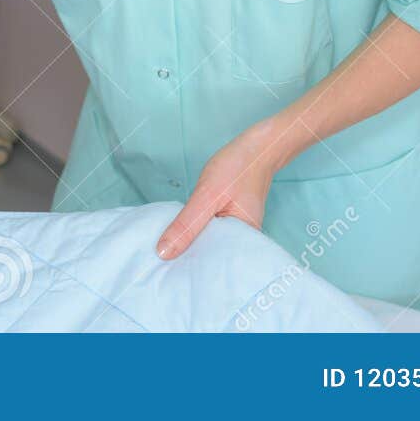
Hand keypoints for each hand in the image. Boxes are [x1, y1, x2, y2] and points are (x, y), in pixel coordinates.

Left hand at [156, 123, 284, 259]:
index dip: (190, 268)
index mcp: (244, 241)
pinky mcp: (232, 221)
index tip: (166, 272)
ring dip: (193, 244)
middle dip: (189, 258)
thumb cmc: (237, 168)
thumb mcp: (206, 196)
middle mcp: (245, 241)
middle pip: (212, 257)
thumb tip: (164, 252)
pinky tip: (184, 233)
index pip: (213, 265)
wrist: (257, 148)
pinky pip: (213, 233)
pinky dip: (199, 232)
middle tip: (162, 264)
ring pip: (211, 244)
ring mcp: (239, 231)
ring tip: (169, 252)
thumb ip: (186, 225)